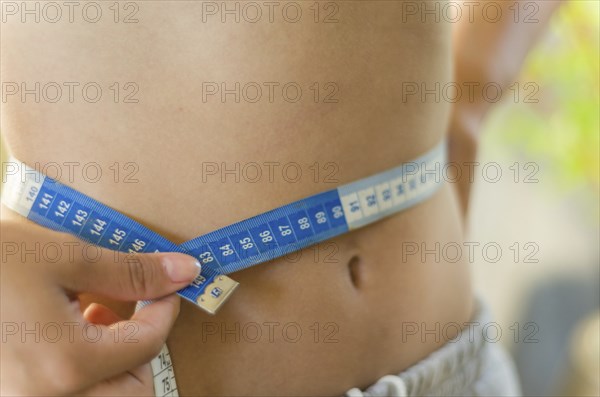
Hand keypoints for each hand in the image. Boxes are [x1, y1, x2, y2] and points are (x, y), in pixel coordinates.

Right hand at [0, 217, 200, 395]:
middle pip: (131, 391)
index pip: (148, 346)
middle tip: (129, 308)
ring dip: (113, 362)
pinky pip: (65, 392)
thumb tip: (186, 272)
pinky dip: (81, 369)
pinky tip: (65, 329)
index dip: (166, 309)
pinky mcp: (11, 391)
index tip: (166, 284)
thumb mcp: (65, 257)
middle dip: (141, 349)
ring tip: (93, 315)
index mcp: (68, 367)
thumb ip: (132, 272)